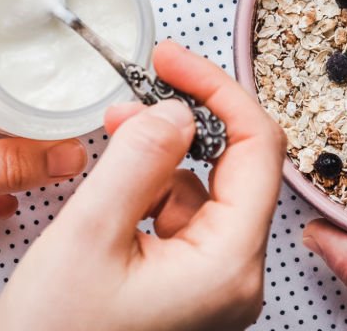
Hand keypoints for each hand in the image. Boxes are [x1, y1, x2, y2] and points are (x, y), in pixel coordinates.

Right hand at [0, 40, 285, 330]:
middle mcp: (234, 275)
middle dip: (188, 117)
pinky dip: (152, 187)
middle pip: (237, 165)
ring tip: (116, 130)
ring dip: (164, 152)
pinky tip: (118, 178)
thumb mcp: (87, 237)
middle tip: (143, 82)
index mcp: (229, 265)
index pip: (258, 148)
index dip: (218, 90)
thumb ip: (137, 161)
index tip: (173, 60)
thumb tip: (176, 109)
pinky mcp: (188, 287)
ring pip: (205, 188)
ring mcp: (213, 284)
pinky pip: (183, 216)